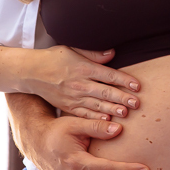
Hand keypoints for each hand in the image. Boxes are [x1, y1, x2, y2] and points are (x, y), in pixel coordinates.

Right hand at [0, 45, 140, 118]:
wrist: (31, 72)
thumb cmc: (55, 58)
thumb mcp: (73, 49)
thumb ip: (93, 53)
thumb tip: (112, 53)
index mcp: (83, 67)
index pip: (108, 75)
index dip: (124, 80)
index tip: (137, 86)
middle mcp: (79, 83)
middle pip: (104, 91)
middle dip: (122, 97)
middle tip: (137, 103)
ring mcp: (73, 96)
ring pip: (96, 104)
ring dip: (112, 109)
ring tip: (125, 113)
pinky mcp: (67, 106)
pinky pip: (84, 113)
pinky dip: (95, 117)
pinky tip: (106, 120)